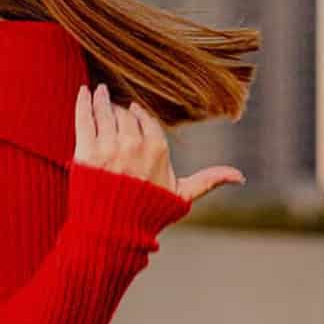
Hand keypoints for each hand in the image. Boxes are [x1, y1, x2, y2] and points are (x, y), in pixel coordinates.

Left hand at [75, 83, 243, 205]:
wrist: (113, 232)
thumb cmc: (149, 214)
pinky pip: (84, 118)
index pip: (146, 119)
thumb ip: (209, 180)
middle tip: (112, 100)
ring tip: (98, 91)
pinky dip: (83, 102)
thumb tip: (241, 177)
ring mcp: (109, 146)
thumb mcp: (182, 196)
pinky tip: (83, 91)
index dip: (138, 114)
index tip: (133, 109)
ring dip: (101, 98)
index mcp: (157, 148)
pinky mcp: (86, 151)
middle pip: (124, 114)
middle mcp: (134, 143)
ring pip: (105, 112)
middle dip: (119, 107)